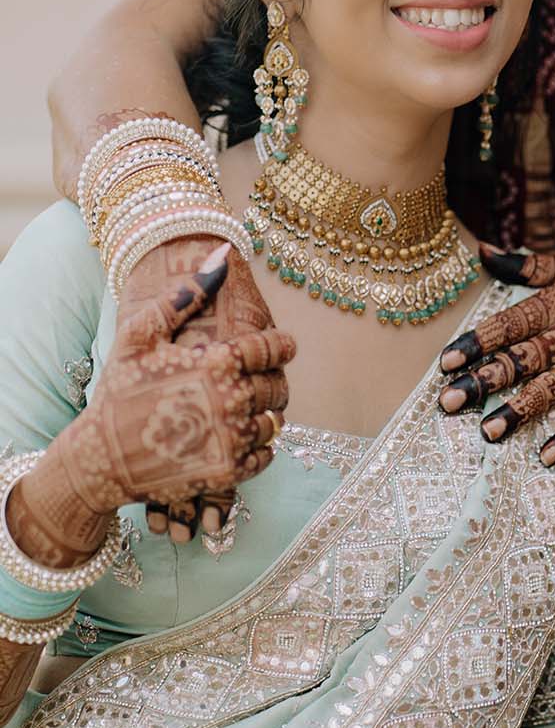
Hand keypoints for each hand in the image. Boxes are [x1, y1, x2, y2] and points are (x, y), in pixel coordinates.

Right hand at [118, 234, 281, 541]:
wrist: (100, 460)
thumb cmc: (119, 391)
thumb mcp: (140, 335)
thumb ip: (185, 294)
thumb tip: (223, 254)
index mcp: (215, 365)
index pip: (273, 348)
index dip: (281, 345)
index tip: (282, 345)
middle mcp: (230, 403)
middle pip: (277, 386)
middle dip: (273, 378)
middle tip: (260, 377)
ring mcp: (231, 441)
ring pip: (274, 421)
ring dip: (267, 411)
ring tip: (249, 406)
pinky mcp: (228, 473)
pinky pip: (266, 455)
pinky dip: (262, 445)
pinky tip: (242, 435)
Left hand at [439, 248, 554, 464]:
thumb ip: (526, 265)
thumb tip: (481, 251)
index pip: (510, 323)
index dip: (477, 341)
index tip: (446, 361)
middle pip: (522, 359)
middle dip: (484, 381)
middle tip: (449, 402)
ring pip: (551, 388)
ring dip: (519, 411)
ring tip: (488, 432)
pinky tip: (547, 456)